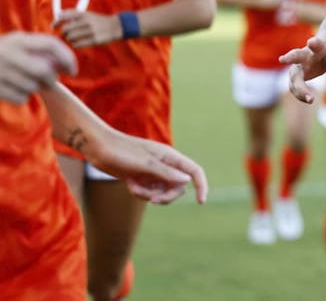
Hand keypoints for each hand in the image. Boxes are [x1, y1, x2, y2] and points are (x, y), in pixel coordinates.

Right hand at [0, 32, 76, 103]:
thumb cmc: (4, 53)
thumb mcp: (19, 43)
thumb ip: (41, 49)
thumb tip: (66, 64)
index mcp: (18, 39)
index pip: (51, 44)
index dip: (67, 58)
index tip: (73, 71)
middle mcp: (8, 53)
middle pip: (44, 71)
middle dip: (52, 79)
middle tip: (51, 81)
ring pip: (33, 86)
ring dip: (36, 88)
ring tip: (28, 82)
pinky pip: (21, 98)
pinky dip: (23, 96)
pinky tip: (16, 89)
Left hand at [54, 10, 122, 47]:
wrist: (116, 26)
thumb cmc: (98, 21)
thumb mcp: (88, 14)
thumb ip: (74, 15)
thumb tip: (59, 16)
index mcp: (84, 14)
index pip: (65, 16)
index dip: (56, 22)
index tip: (53, 27)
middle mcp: (87, 21)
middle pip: (66, 29)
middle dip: (63, 33)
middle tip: (65, 35)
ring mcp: (91, 31)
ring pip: (71, 37)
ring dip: (69, 39)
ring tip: (73, 39)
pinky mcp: (95, 40)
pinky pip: (78, 44)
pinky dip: (75, 44)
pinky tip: (77, 43)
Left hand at [89, 129, 207, 204]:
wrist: (99, 149)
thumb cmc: (122, 152)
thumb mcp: (145, 164)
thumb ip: (166, 173)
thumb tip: (187, 181)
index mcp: (171, 157)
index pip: (194, 171)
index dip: (201, 186)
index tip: (201, 202)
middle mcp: (166, 165)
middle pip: (178, 187)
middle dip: (166, 196)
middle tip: (152, 200)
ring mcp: (155, 172)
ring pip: (163, 192)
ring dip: (149, 195)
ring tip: (133, 187)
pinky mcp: (144, 178)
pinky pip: (149, 193)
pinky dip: (140, 193)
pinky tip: (130, 184)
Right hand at [279, 37, 325, 103]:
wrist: (322, 54)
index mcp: (318, 46)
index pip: (316, 43)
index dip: (314, 42)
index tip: (311, 42)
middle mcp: (304, 55)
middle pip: (295, 55)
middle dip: (289, 57)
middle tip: (282, 59)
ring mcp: (298, 66)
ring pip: (294, 77)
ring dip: (300, 89)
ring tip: (311, 99)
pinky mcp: (295, 77)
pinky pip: (294, 87)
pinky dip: (301, 95)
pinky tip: (309, 100)